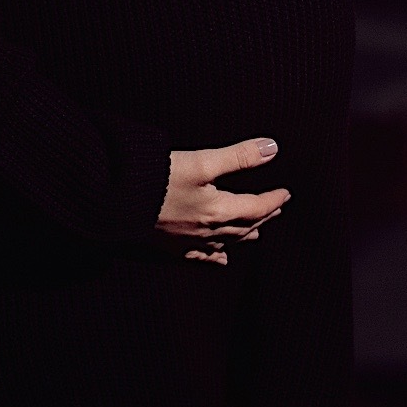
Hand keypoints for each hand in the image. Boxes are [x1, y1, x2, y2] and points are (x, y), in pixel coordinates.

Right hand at [155, 136, 290, 265]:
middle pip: (245, 226)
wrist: (120, 199)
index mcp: (219, 210)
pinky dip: (217, 255)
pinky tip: (222, 257)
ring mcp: (191, 242)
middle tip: (276, 207)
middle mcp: (209, 231)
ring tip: (257, 231)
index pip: (256, 207)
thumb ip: (238, 156)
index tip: (285, 194)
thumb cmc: (159, 177)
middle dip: (263, 216)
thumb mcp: (202, 161)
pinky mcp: (173, 246)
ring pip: (228, 242)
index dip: (273, 200)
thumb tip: (272, 148)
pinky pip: (203, 257)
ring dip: (245, 234)